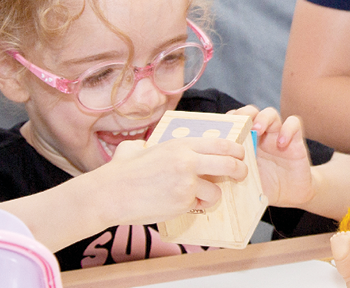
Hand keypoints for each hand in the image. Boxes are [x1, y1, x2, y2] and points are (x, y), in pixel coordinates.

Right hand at [93, 135, 246, 226]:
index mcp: (180, 144)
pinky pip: (199, 206)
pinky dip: (195, 206)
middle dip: (241, 171)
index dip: (236, 150)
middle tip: (241, 175)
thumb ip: (150, 145)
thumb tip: (146, 146)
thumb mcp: (138, 148)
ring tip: (199, 196)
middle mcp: (188, 161)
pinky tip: (181, 204)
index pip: (221, 143)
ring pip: (216, 191)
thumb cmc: (120, 171)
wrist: (108, 194)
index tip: (239, 156)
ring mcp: (187, 183)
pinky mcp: (182, 203)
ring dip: (212, 195)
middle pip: (230, 164)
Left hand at [228, 105, 314, 208]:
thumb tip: (211, 180)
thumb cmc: (265, 188)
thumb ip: (231, 177)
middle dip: (245, 114)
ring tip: (258, 130)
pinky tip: (282, 144)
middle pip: (252, 112)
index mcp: (246, 143)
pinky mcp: (295, 140)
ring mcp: (278, 135)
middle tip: (242, 125)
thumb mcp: (244, 184)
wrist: (290, 195)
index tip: (225, 128)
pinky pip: (294, 123)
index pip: (236, 121)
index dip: (230, 120)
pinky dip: (287, 129)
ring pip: (271, 113)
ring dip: (263, 118)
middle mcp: (261, 135)